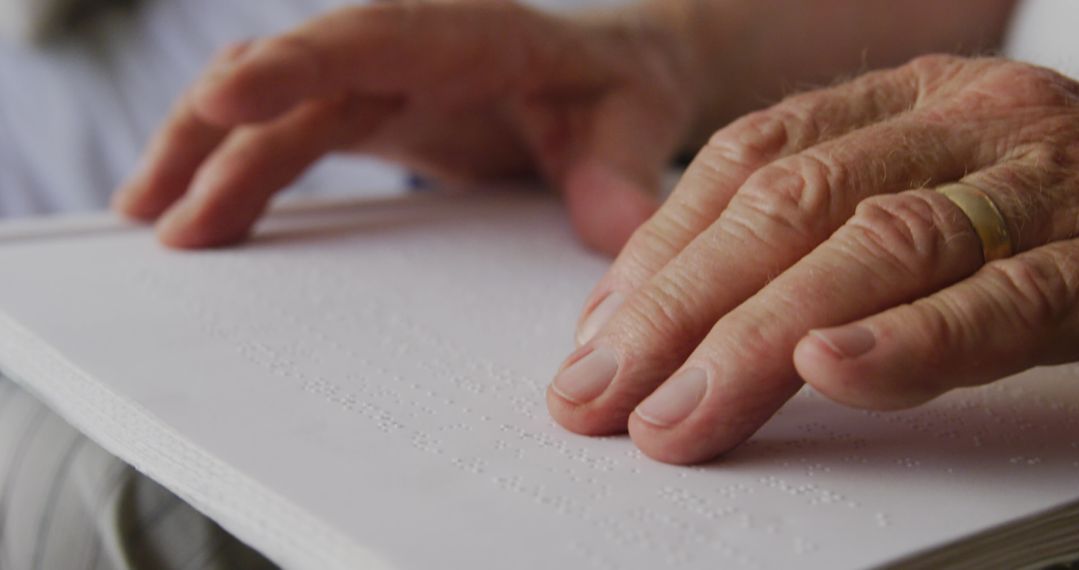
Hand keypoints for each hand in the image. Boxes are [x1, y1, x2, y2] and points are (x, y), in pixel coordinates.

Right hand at [112, 1, 697, 253]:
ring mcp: (381, 81)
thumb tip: (622, 232)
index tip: (222, 98)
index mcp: (469, 35)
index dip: (294, 65)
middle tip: (158, 205)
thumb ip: (622, 173)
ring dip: (205, 157)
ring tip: (148, 221)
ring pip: (272, 106)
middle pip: (293, 74)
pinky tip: (194, 211)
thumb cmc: (622, 89)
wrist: (613, 77)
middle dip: (217, 130)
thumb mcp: (636, 124)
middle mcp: (408, 50)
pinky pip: (285, 134)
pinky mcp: (369, 114)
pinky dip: (236, 169)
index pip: (370, 38)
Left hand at [548, 55, 1078, 463]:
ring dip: (758, 340)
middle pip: (790, 207)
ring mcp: (1047, 181)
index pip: (749, 161)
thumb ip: (814, 233)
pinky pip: (1009, 299)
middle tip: (600, 398)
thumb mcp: (924, 192)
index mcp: (907, 101)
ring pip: (877, 248)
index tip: (595, 337)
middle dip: (680, 311)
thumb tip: (658, 314)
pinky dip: (915, 339)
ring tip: (677, 415)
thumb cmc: (1049, 212)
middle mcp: (969, 121)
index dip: (659, 250)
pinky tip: (834, 369)